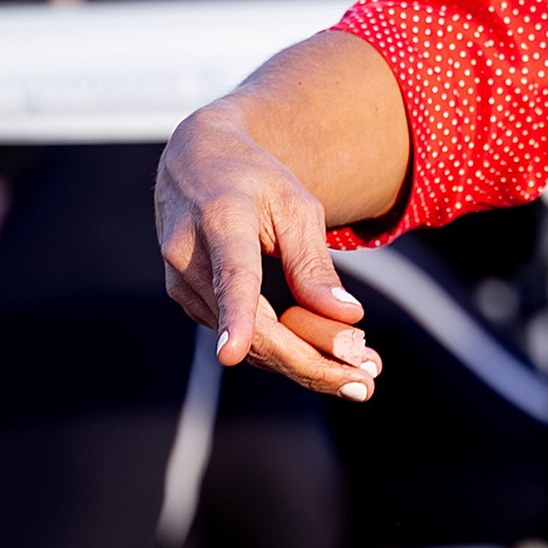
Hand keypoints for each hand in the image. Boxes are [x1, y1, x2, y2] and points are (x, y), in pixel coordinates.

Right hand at [156, 99, 385, 397]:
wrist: (195, 162)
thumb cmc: (253, 179)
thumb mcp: (296, 205)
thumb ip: (314, 263)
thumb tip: (347, 315)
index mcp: (221, 219)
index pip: (231, 274)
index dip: (235, 316)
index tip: (232, 354)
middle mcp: (190, 255)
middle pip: (251, 327)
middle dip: (310, 363)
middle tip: (366, 384)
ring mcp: (182, 283)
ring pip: (250, 344)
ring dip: (306, 364)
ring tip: (362, 373)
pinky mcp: (190, 301)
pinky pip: (244, 337)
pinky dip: (286, 352)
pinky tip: (327, 357)